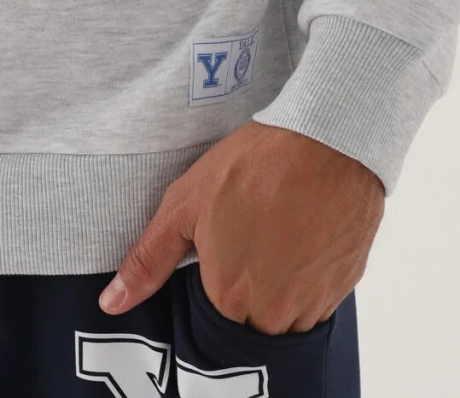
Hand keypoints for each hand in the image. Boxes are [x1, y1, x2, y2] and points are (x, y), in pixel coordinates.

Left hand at [99, 120, 384, 332]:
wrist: (326, 139)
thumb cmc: (253, 166)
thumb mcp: (185, 204)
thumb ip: (149, 260)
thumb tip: (111, 303)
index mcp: (231, 300)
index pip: (212, 316)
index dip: (212, 279)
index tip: (219, 248)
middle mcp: (277, 314)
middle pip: (251, 320)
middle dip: (245, 286)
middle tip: (246, 235)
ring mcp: (317, 301)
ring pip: (289, 312)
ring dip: (280, 283)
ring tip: (273, 229)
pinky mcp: (348, 282)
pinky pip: (321, 295)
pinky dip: (310, 272)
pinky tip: (300, 230)